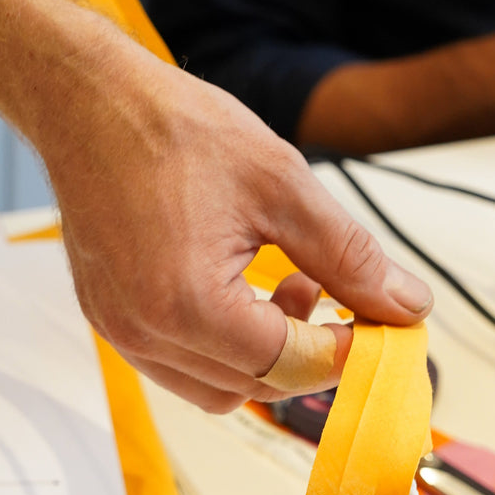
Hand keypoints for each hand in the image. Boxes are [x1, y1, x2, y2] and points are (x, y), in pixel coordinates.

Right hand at [40, 31, 432, 411]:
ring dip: (268, 358)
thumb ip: (350, 257)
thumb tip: (406, 304)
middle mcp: (147, 333)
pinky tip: (243, 295)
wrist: (89, 103)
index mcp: (187, 304)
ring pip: (220, 391)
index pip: (291, 365)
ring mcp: (124, 335)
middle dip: (310, 353)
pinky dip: (227, 351)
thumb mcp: (282, 185)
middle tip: (336, 299)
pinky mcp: (114, 325)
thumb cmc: (170, 130)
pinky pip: (184, 369)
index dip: (346, 351)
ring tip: (287, 289)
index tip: (377, 325)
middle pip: (257, 387)